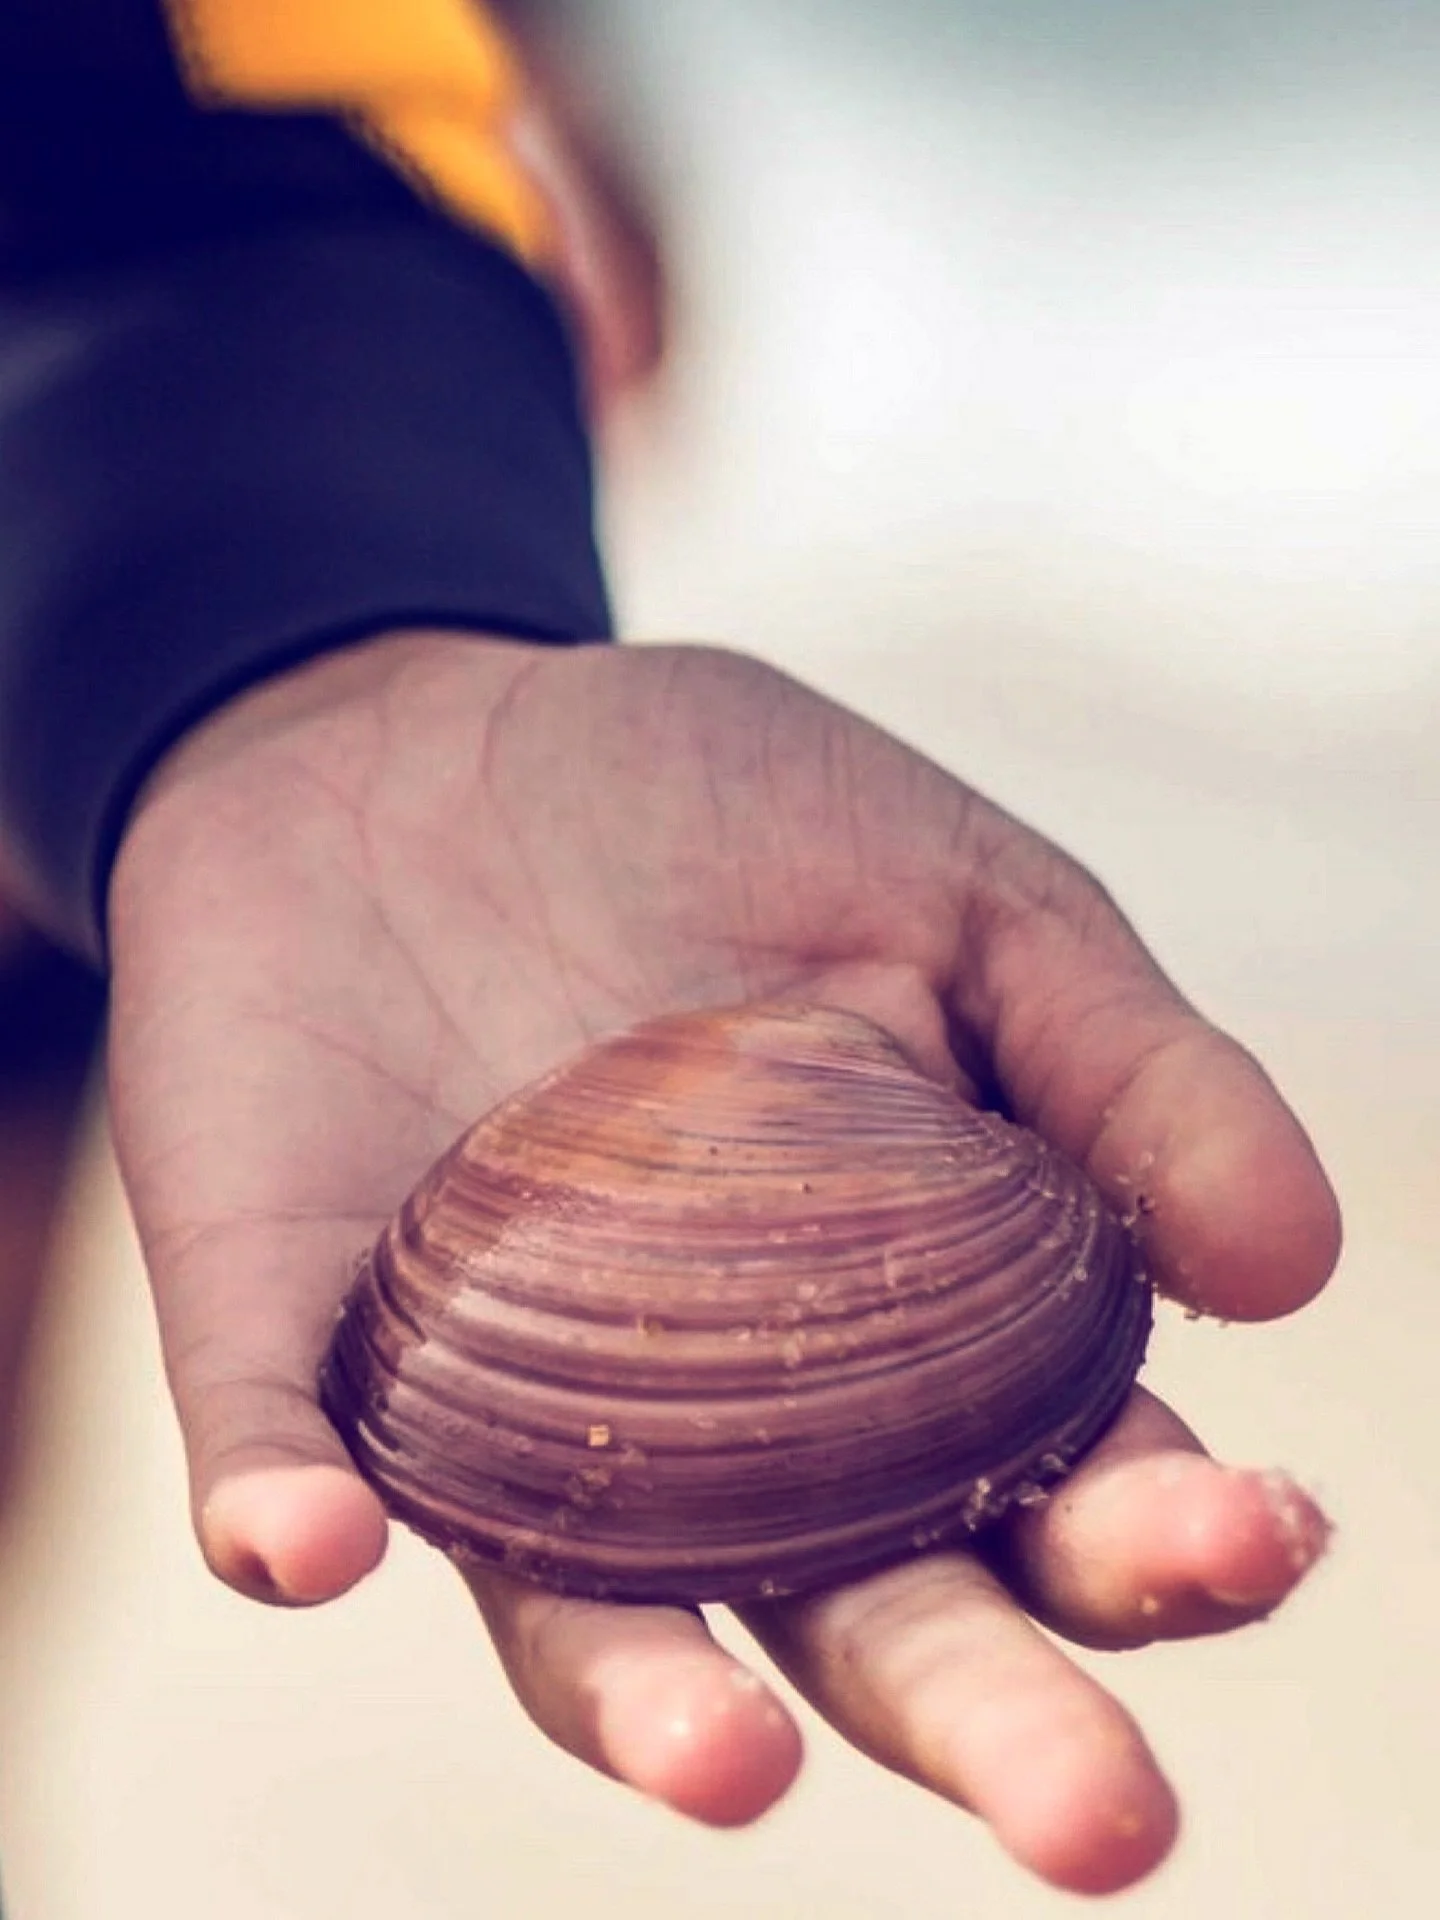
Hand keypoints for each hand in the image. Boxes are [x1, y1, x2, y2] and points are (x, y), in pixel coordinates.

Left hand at [106, 635, 1338, 1894]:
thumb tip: (1292, 1266)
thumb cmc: (717, 810)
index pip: (1046, 1477)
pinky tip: (308, 1544)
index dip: (1154, 1534)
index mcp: (900, 1321)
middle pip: (853, 1605)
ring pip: (577, 1604)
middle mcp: (711, 1411)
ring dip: (645, 1702)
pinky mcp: (293, 1320)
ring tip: (735, 1761)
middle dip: (975, 1712)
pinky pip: (283, 1445)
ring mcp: (499, 1390)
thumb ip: (1122, 1066)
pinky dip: (287, 1508)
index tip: (1247, 1538)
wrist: (426, 723)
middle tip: (1099, 1821)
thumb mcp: (956, 896)